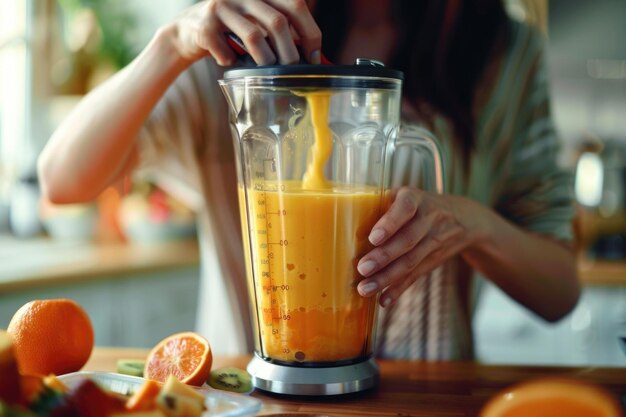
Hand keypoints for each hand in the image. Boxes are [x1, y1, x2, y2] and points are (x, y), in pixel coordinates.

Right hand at [165, 0, 321, 64]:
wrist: (187, 33)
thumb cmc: (232, 32)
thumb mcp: (259, 23)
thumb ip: (283, 32)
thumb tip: (315, 57)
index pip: (296, 5)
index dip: (310, 32)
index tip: (314, 57)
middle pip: (277, 22)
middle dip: (290, 53)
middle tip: (292, 71)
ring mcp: (221, 5)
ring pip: (254, 36)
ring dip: (265, 61)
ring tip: (265, 72)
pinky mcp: (203, 24)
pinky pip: (227, 51)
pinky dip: (232, 62)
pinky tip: (229, 62)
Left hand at [356, 187, 487, 306]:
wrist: (464, 218)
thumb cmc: (418, 205)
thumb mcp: (406, 195)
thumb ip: (382, 205)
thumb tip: (343, 220)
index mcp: (416, 198)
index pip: (405, 208)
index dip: (390, 223)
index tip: (373, 238)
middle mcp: (429, 219)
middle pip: (408, 240)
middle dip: (384, 257)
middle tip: (362, 269)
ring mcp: (434, 241)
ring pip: (411, 261)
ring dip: (387, 278)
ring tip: (365, 289)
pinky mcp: (434, 260)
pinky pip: (417, 275)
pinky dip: (399, 289)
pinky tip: (384, 300)